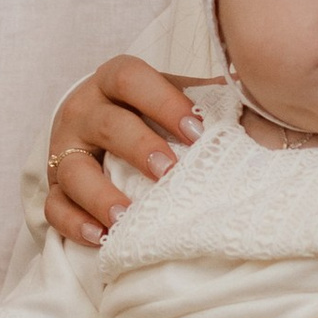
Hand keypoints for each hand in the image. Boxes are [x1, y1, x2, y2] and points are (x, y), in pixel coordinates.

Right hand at [44, 59, 202, 246]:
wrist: (104, 127)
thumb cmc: (153, 114)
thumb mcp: (178, 98)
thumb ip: (213, 101)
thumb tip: (263, 105)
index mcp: (115, 80)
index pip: (131, 79)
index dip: (163, 102)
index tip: (197, 131)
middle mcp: (84, 110)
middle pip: (105, 123)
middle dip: (138, 148)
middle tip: (169, 173)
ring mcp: (64, 149)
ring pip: (72, 170)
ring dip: (99, 194)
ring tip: (126, 218)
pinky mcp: (54, 186)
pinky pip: (54, 207)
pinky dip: (74, 224)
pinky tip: (101, 238)